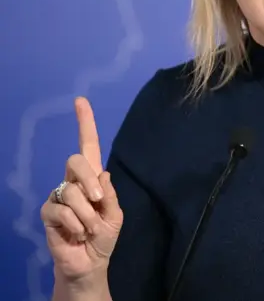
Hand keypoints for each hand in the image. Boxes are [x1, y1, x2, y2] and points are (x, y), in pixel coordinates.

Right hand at [41, 97, 123, 284]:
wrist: (90, 262)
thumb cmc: (103, 236)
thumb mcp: (115, 214)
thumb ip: (110, 194)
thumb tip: (101, 173)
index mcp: (92, 177)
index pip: (88, 145)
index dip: (85, 122)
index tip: (80, 100)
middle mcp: (73, 181)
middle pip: (76, 161)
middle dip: (88, 180)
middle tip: (98, 202)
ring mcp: (58, 195)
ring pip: (71, 191)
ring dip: (86, 214)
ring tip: (88, 228)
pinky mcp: (48, 212)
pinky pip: (61, 210)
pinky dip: (75, 224)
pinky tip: (76, 233)